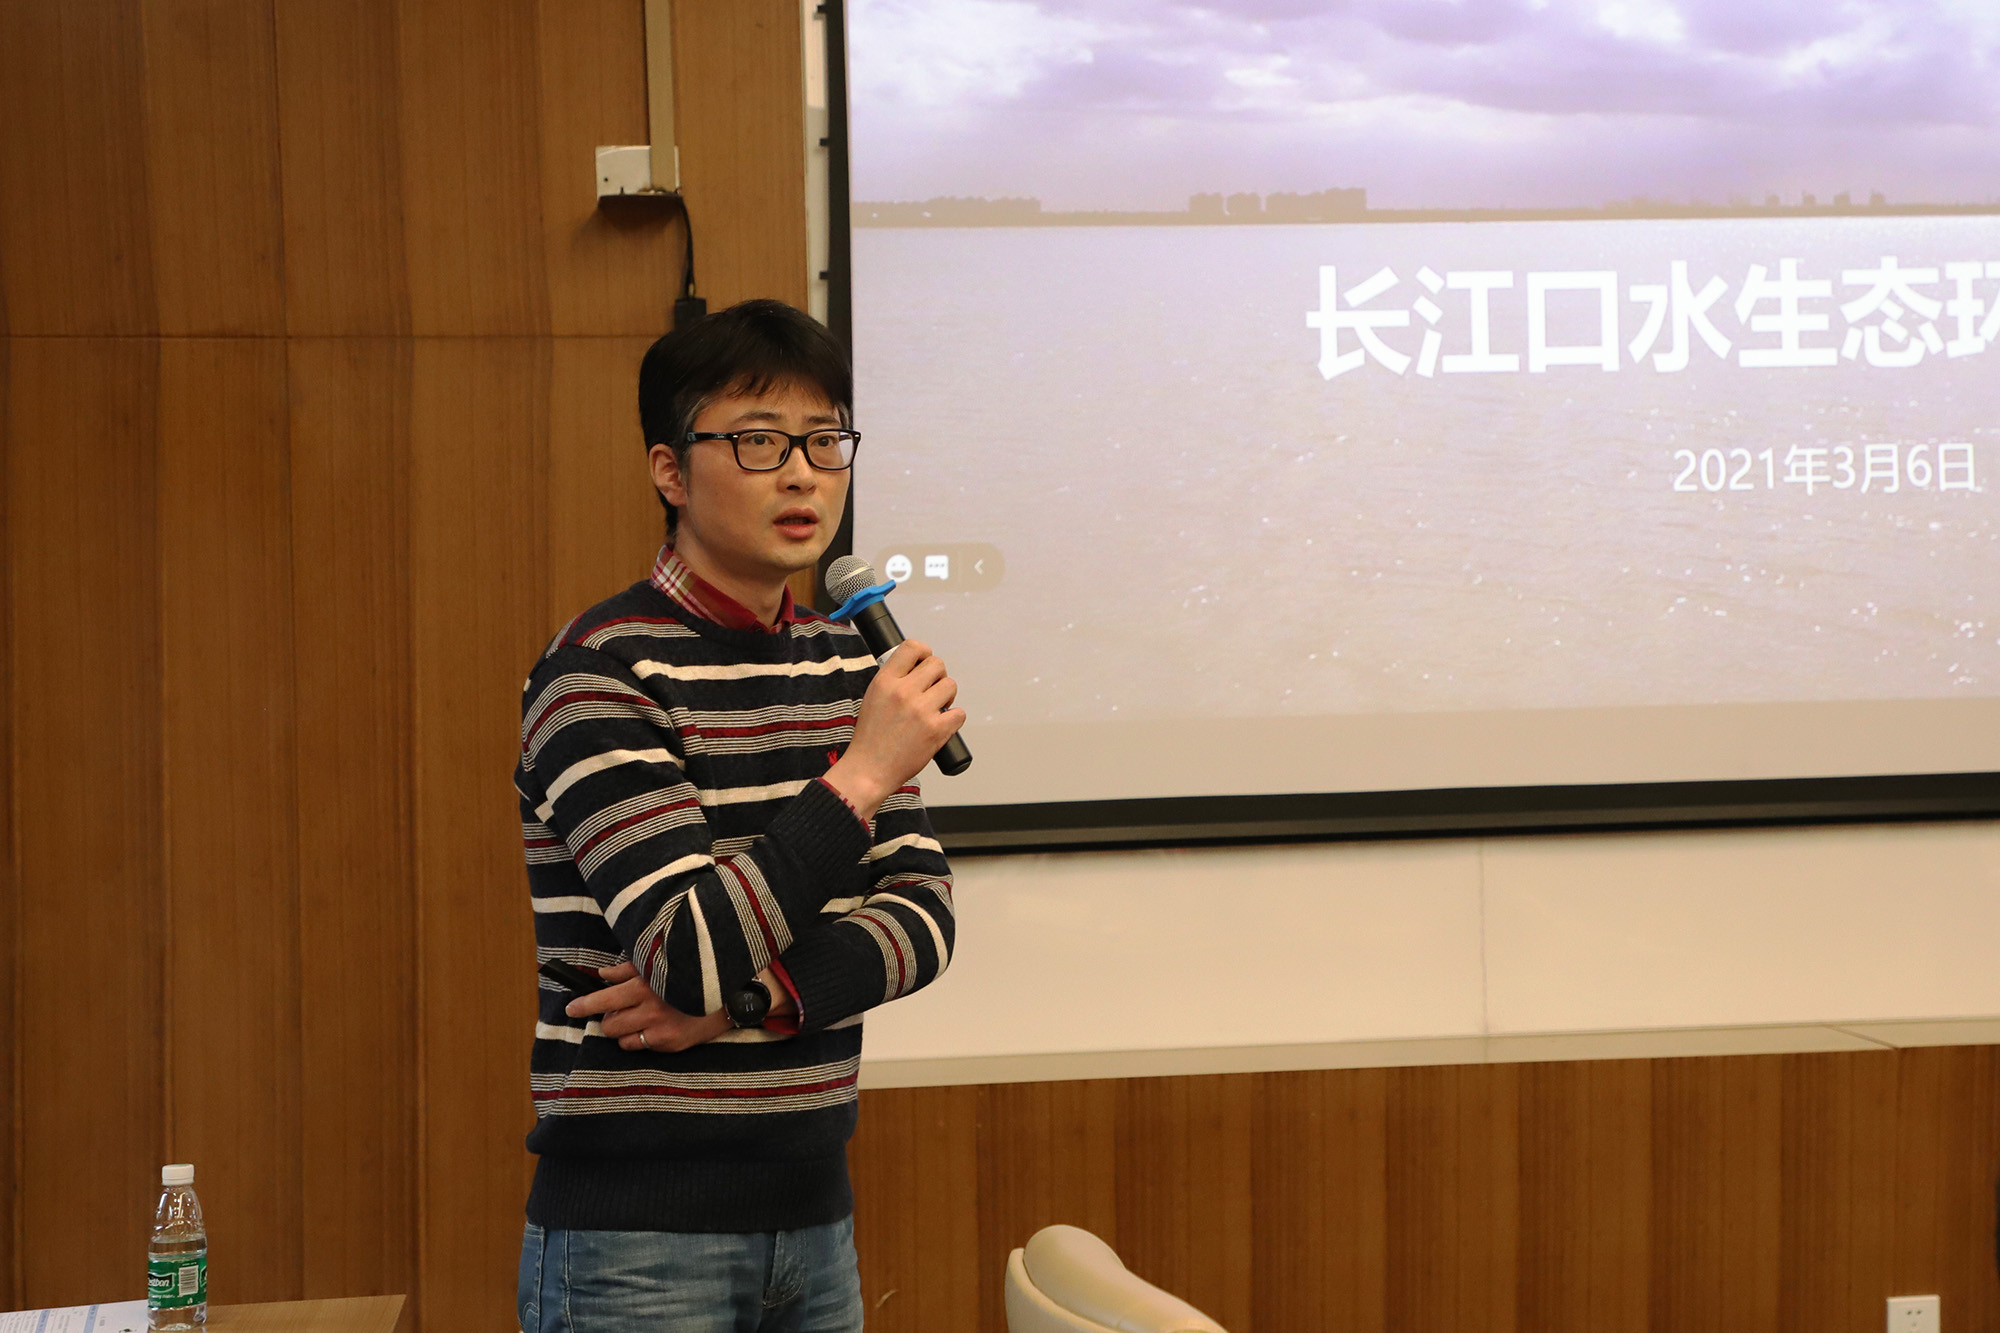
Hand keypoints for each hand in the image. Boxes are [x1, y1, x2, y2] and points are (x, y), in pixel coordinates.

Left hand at [564, 961, 730, 1052]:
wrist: (730, 992)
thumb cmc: (691, 971)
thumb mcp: (660, 962)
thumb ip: (629, 968)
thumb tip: (603, 974)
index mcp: (645, 985)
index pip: (604, 999)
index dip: (583, 1005)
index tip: (571, 1008)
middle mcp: (651, 1009)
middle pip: (609, 1025)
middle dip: (607, 1019)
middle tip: (615, 1011)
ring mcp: (661, 1030)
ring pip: (621, 1039)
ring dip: (623, 1030)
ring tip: (636, 1018)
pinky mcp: (671, 1044)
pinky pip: (641, 1047)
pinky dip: (640, 1038)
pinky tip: (652, 1026)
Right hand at [824, 639, 963, 819]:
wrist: (869, 770)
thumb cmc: (871, 738)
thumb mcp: (873, 697)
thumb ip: (893, 680)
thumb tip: (916, 667)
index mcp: (885, 681)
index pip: (913, 647)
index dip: (924, 653)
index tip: (924, 662)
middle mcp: (904, 692)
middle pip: (937, 664)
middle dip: (937, 676)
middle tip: (931, 690)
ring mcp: (921, 711)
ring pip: (951, 685)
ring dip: (947, 696)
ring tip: (935, 708)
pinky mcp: (936, 730)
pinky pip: (959, 713)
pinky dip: (953, 718)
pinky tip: (941, 724)